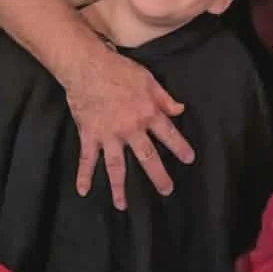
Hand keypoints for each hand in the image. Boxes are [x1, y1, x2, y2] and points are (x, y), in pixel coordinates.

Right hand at [66, 47, 193, 210]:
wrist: (87, 66)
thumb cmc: (119, 69)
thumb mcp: (148, 79)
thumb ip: (164, 98)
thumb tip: (180, 110)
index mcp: (148, 113)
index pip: (168, 134)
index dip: (180, 147)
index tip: (189, 159)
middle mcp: (131, 128)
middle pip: (147, 157)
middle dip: (158, 176)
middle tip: (166, 190)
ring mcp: (109, 135)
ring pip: (116, 166)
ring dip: (119, 187)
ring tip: (122, 205)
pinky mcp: (90, 135)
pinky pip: (87, 158)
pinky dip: (83, 174)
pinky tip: (83, 190)